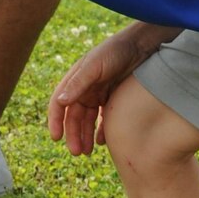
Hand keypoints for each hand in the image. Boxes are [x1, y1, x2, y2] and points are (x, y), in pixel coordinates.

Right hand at [47, 25, 174, 155]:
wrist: (143, 45)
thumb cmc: (117, 50)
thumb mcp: (96, 66)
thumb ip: (79, 83)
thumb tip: (60, 102)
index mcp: (75, 80)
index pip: (59, 103)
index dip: (55, 121)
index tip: (56, 138)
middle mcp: (85, 88)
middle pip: (73, 116)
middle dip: (73, 134)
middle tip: (77, 152)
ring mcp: (99, 94)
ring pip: (88, 120)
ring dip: (85, 136)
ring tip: (88, 152)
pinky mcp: (114, 99)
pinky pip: (105, 119)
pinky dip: (102, 131)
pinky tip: (103, 142)